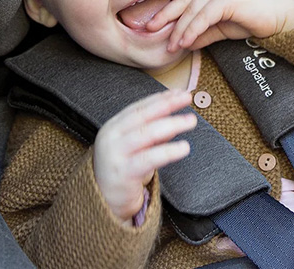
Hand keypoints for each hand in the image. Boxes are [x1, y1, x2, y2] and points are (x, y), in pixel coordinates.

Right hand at [93, 90, 196, 224]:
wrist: (102, 201)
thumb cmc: (122, 169)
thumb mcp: (135, 146)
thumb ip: (151, 131)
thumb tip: (174, 117)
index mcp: (113, 126)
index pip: (139, 107)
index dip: (160, 98)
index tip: (180, 92)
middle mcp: (112, 137)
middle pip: (142, 116)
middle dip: (167, 105)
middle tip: (188, 99)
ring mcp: (116, 154)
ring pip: (146, 134)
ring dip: (171, 125)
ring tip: (191, 121)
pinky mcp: (123, 173)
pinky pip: (149, 159)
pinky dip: (168, 151)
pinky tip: (183, 147)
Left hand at [145, 0, 293, 51]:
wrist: (279, 14)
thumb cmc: (252, 18)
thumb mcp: (221, 28)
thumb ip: (203, 33)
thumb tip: (183, 43)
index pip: (181, 1)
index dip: (165, 14)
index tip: (152, 27)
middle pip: (182, 3)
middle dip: (164, 18)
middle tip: (150, 32)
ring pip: (191, 11)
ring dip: (179, 30)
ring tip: (170, 46)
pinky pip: (204, 16)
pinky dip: (193, 29)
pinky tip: (185, 42)